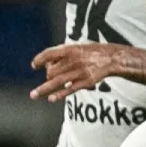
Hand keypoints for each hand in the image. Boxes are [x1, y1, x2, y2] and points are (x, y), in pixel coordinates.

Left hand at [28, 42, 145, 100]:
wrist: (112, 58)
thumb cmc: (90, 53)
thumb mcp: (76, 47)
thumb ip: (62, 55)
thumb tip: (47, 65)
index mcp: (70, 49)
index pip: (50, 53)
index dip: (39, 59)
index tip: (33, 65)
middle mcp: (73, 59)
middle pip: (51, 71)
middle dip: (48, 76)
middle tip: (50, 78)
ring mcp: (79, 71)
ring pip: (56, 81)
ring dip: (43, 89)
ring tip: (33, 95)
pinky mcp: (86, 81)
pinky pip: (69, 89)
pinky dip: (59, 94)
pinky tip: (51, 99)